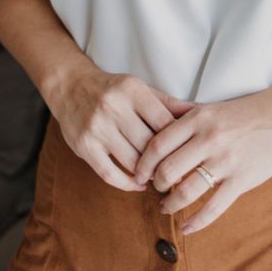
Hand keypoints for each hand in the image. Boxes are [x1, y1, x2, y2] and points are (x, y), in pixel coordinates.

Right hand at [46, 62, 197, 191]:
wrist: (70, 85)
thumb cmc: (113, 89)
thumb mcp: (141, 88)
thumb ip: (168, 103)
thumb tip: (200, 112)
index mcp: (132, 90)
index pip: (163, 122)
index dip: (178, 142)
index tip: (188, 155)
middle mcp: (114, 107)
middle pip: (149, 145)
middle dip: (164, 163)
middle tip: (177, 174)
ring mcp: (97, 127)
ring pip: (131, 162)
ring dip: (147, 175)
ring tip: (158, 179)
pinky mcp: (83, 146)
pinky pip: (109, 173)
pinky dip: (126, 184)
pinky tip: (137, 185)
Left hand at [132, 89, 271, 233]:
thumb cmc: (241, 113)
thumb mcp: (209, 107)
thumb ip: (182, 117)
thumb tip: (151, 123)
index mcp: (198, 119)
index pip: (158, 144)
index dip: (144, 163)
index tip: (138, 173)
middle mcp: (209, 139)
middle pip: (168, 169)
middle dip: (156, 185)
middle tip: (154, 189)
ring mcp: (226, 161)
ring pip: (187, 191)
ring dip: (171, 204)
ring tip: (166, 207)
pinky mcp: (241, 180)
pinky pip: (213, 208)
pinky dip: (196, 222)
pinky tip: (186, 228)